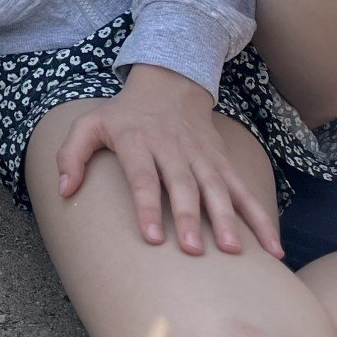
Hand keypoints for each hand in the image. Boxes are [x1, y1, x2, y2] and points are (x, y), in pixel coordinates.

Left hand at [52, 64, 283, 258]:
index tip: (152, 238)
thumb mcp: (89, 124)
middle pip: (183, 185)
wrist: (168, 85)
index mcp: (137, 141)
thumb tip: (63, 190)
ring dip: (228, 219)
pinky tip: (272, 247)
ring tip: (234, 251)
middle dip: (189, 218)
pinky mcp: (222, 162)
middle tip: (194, 251)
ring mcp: (201, 156)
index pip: (142, 177)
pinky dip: (260, 217)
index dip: (146, 207)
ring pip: (217, 188)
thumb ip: (71, 154)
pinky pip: (243, 191)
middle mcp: (172, 148)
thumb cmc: (123, 115)